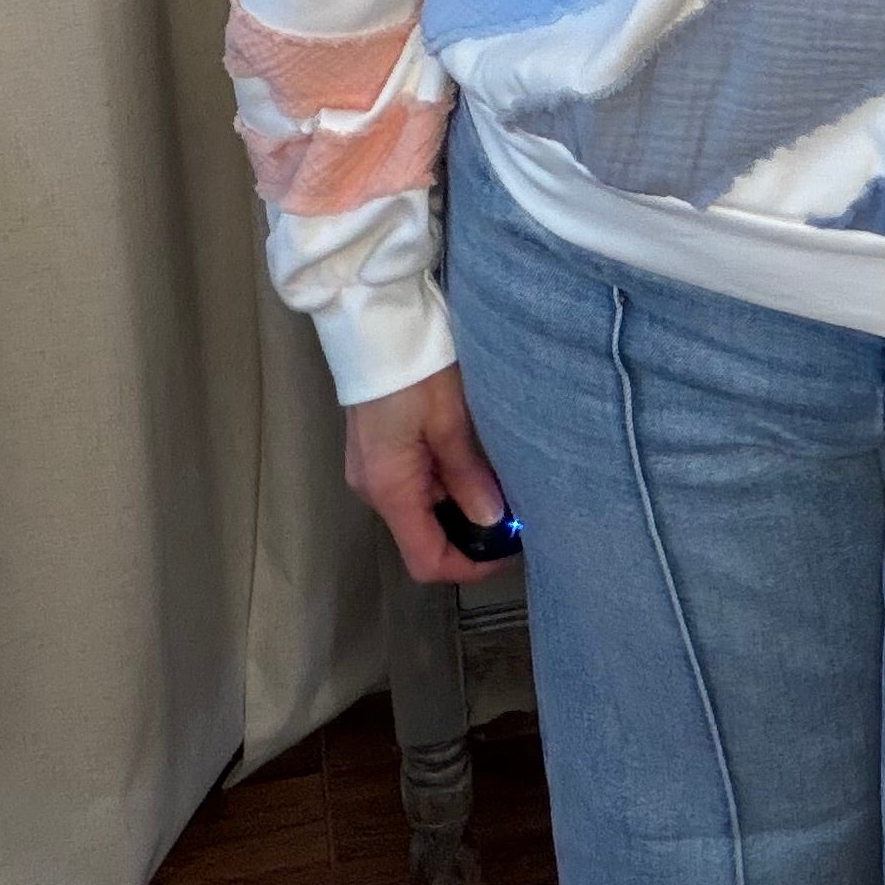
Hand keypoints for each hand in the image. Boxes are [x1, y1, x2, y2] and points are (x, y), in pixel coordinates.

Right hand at [344, 363, 514, 584]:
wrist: (373, 319)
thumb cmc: (414, 366)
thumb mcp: (450, 419)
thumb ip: (469, 475)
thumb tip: (494, 521)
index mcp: (389, 488)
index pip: (426, 559)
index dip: (469, 565)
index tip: (508, 549)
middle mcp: (373, 489)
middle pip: (423, 536)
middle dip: (469, 533)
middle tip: (514, 514)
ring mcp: (370, 470)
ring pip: (420, 511)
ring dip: (458, 506)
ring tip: (499, 486)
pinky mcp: (375, 452)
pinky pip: (412, 486)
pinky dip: (443, 486)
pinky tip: (471, 466)